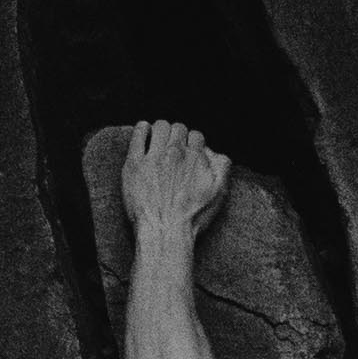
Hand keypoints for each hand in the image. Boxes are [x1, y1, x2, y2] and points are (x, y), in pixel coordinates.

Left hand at [122, 117, 230, 240]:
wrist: (165, 231)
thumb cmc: (193, 216)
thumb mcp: (219, 193)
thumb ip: (223, 167)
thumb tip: (215, 152)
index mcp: (196, 158)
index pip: (196, 135)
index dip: (193, 143)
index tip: (188, 151)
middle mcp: (176, 153)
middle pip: (178, 128)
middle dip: (178, 135)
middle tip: (173, 146)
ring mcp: (154, 157)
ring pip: (160, 126)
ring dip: (161, 130)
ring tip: (158, 139)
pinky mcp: (134, 164)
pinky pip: (137, 135)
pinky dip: (141, 129)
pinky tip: (143, 131)